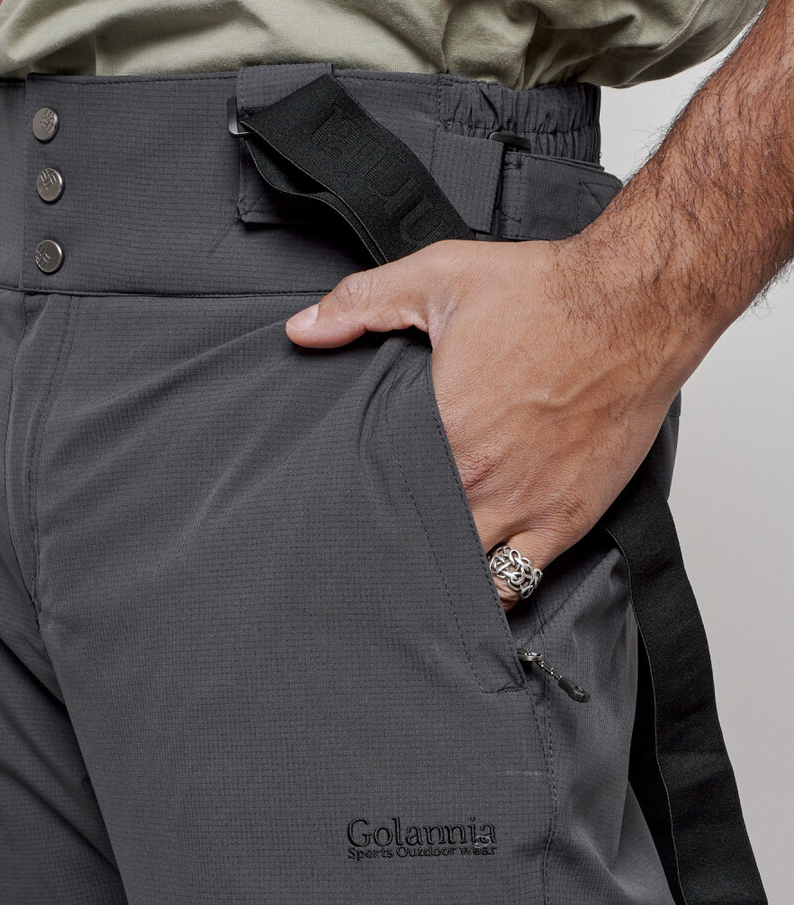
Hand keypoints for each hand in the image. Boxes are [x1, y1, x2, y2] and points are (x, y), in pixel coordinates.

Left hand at [286, 236, 706, 608]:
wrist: (635, 307)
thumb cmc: (547, 294)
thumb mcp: (439, 278)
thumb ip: (363, 302)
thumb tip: (303, 328)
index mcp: (439, 429)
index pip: (378, 493)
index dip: (361, 505)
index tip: (349, 509)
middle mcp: (477, 479)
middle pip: (417, 539)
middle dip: (399, 543)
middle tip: (382, 545)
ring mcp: (524, 507)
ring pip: (464, 572)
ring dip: (442, 572)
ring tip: (425, 567)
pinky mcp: (566, 520)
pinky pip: (520, 583)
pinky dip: (495, 591)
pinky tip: (476, 585)